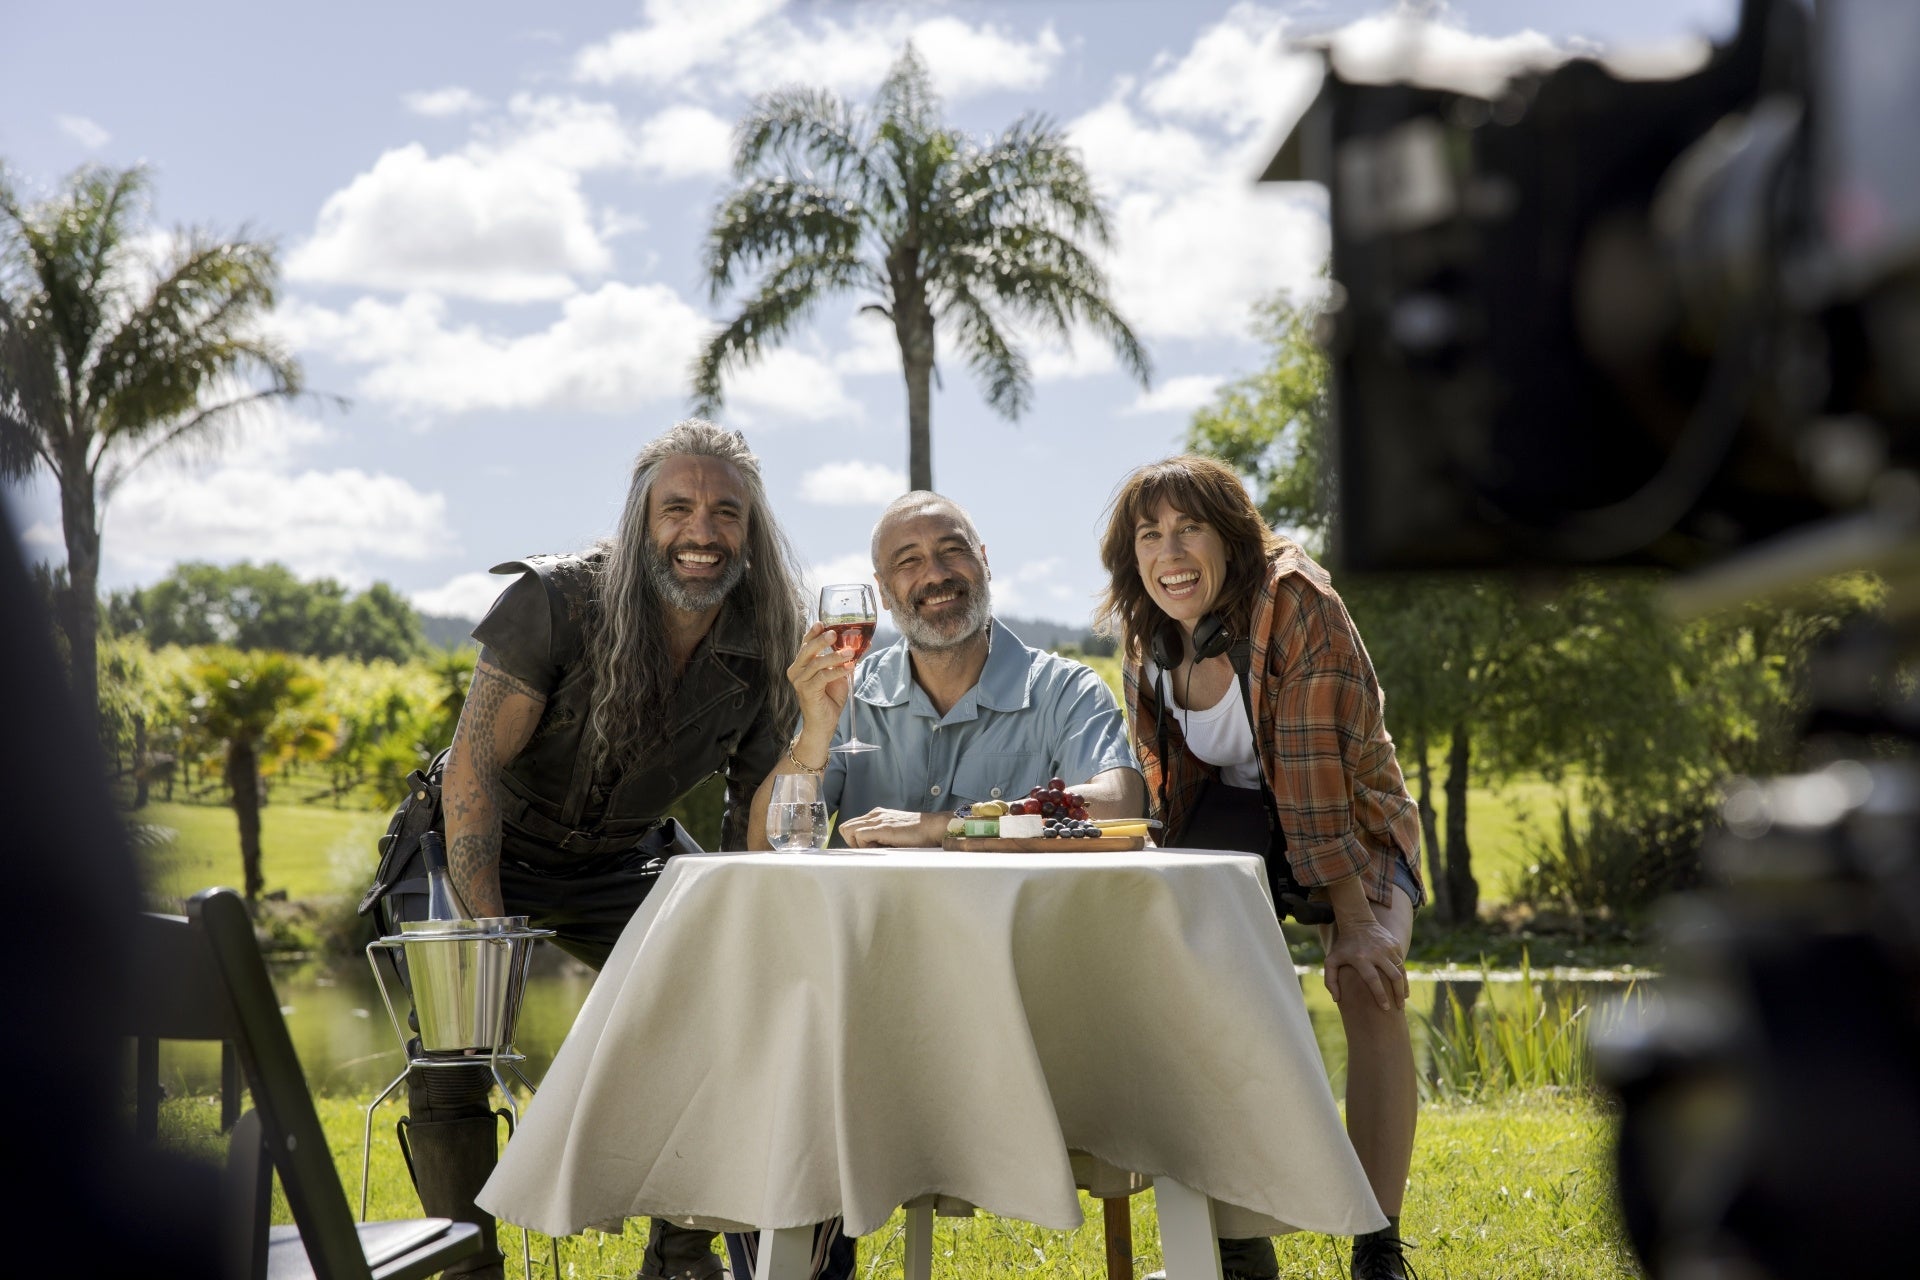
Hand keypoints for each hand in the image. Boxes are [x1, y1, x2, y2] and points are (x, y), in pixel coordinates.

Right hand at [787, 622, 852, 737]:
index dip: (813, 633)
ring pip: (816, 663)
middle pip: (807, 651)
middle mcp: (796, 671)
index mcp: (801, 665)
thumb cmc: (829, 698)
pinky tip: (849, 667)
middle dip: (821, 640)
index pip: (805, 645)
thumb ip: (842, 660)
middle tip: (834, 633)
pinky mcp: (807, 691)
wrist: (824, 723)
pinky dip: (837, 671)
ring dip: (835, 656)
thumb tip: (858, 645)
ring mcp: (800, 682)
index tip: (822, 623)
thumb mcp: (838, 675)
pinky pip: (822, 677)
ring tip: (850, 652)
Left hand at [837, 807, 946, 847]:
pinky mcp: (882, 827)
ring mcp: (877, 819)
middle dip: (853, 843)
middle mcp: (874, 815)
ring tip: (876, 849)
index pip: (851, 826)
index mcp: (876, 815)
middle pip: (846, 828)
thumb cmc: (917, 835)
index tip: (869, 849)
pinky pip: (859, 835)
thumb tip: (866, 851)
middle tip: (870, 850)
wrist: (933, 828)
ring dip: (858, 844)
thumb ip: (879, 838)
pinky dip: (865, 846)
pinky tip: (881, 848)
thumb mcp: (893, 834)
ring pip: (848, 830)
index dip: (855, 842)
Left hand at [1323, 915, 1408, 1011]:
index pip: (1373, 980)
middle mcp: (1376, 953)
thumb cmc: (1343, 946)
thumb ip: (1330, 981)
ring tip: (1403, 999)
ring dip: (1404, 986)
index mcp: (1361, 958)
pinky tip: (1402, 985)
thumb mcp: (1331, 960)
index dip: (1380, 995)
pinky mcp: (1394, 944)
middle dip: (1398, 994)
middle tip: (1399, 1007)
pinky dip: (1403, 975)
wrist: (1357, 921)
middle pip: (1393, 977)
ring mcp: (1387, 948)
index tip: (1385, 1008)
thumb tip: (1336, 999)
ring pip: (1400, 971)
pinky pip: (1401, 962)